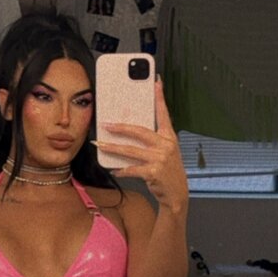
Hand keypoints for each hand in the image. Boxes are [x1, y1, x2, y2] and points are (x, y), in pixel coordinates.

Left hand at [94, 77, 188, 210]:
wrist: (177, 194)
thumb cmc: (168, 172)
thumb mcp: (165, 153)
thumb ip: (151, 143)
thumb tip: (128, 135)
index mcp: (169, 137)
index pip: (164, 114)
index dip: (160, 97)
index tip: (156, 82)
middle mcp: (165, 146)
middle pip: (139, 131)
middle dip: (120, 127)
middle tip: (106, 124)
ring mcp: (160, 159)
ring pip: (130, 151)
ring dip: (112, 148)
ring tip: (100, 145)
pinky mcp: (153, 172)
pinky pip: (132, 169)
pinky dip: (121, 169)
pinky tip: (114, 169)